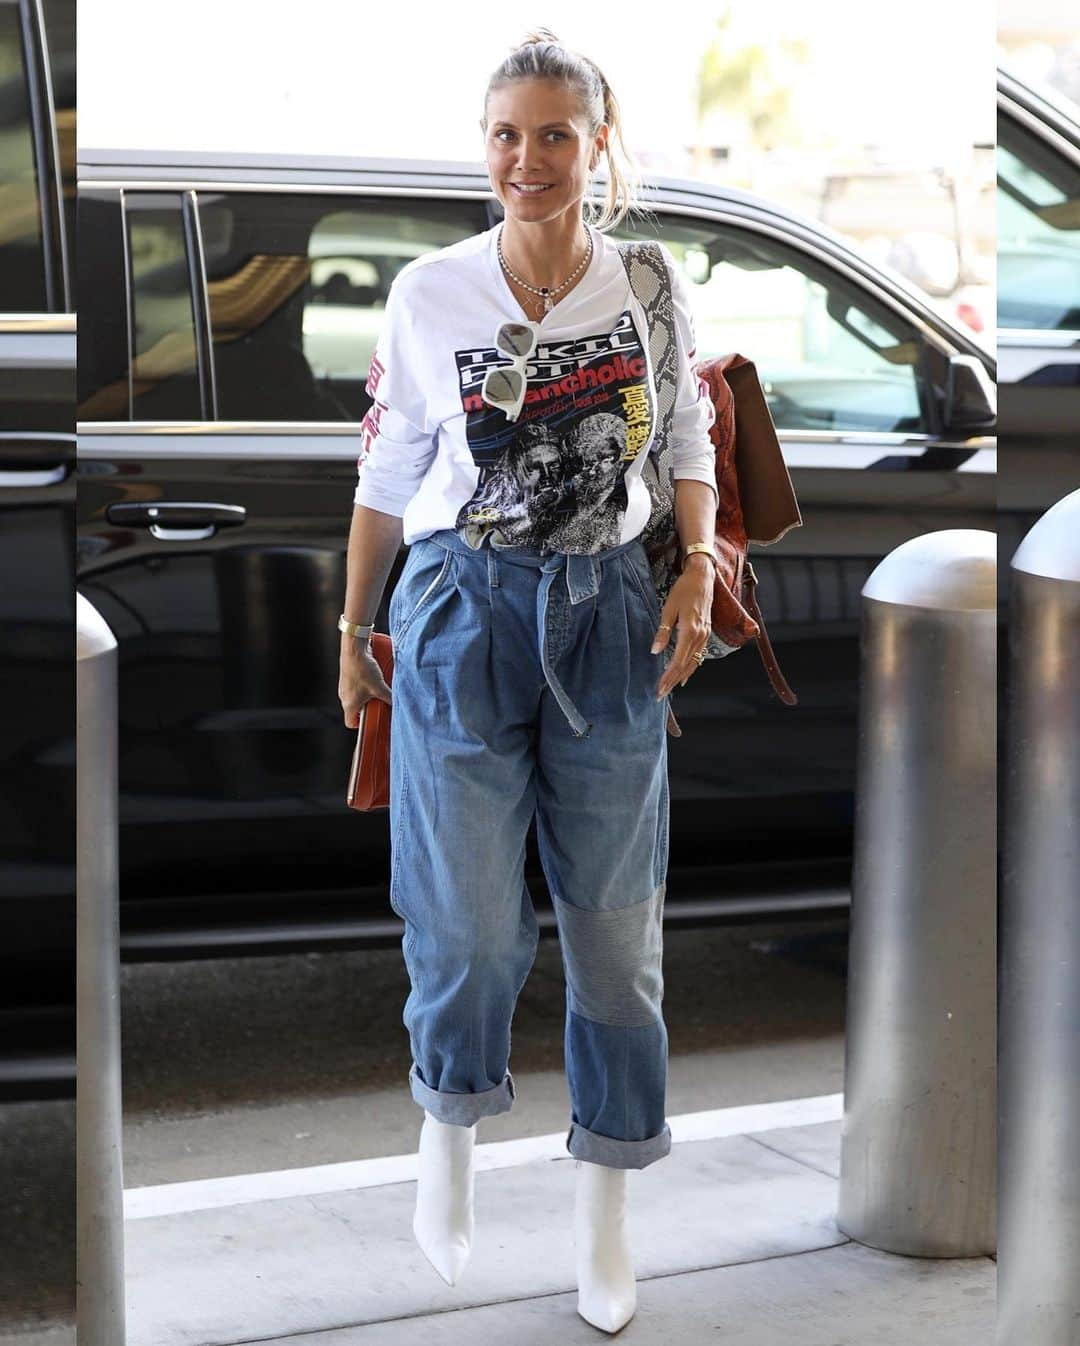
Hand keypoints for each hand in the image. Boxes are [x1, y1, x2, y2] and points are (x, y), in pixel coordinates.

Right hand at [339, 641, 392, 728]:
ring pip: (357, 697)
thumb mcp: (380, 687)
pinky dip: (365, 686)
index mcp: (349, 704)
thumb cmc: (362, 669)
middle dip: (368, 708)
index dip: (360, 724)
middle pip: (356, 710)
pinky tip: (375, 679)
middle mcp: (344, 697)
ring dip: (368, 696)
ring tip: (379, 690)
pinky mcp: (348, 677)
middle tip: (379, 704)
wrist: (354, 649)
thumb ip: (389, 697)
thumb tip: (399, 703)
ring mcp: (345, 686)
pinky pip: (357, 687)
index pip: (350, 723)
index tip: (372, 720)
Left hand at [652, 555, 714, 698]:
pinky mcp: (706, 632)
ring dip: (682, 677)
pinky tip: (685, 674)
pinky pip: (699, 655)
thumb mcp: (668, 609)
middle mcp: (700, 636)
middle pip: (686, 666)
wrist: (702, 577)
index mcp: (690, 631)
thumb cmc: (683, 590)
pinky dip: (691, 667)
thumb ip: (663, 632)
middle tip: (660, 694)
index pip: (677, 661)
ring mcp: (705, 635)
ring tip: (670, 688)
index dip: (668, 677)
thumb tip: (655, 651)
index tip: (659, 688)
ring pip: (694, 662)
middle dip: (672, 681)